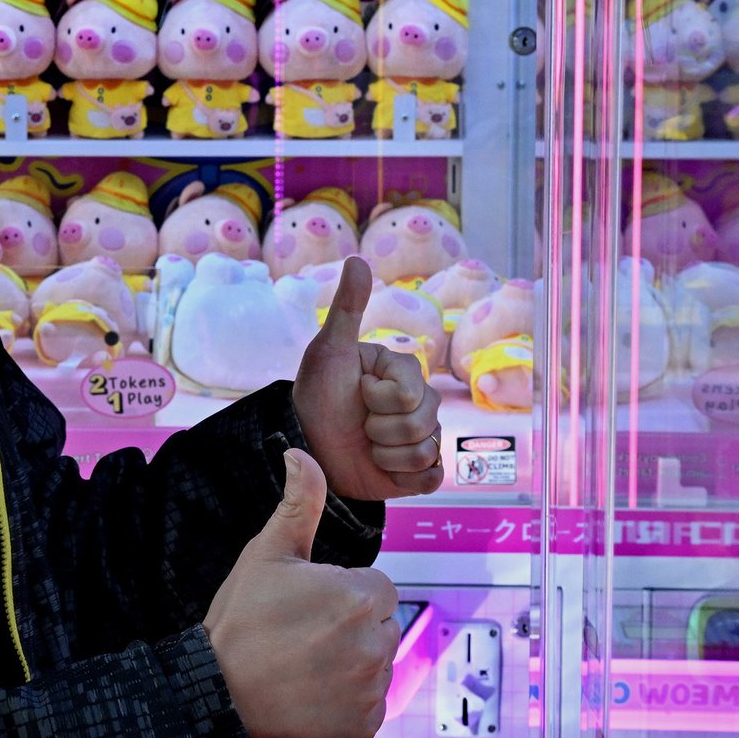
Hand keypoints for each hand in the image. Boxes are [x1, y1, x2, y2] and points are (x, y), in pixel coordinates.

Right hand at [205, 449, 400, 737]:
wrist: (218, 691)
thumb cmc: (242, 620)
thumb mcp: (267, 553)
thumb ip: (298, 503)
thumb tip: (300, 454)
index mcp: (361, 596)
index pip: (374, 588)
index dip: (340, 593)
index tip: (307, 605)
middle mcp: (375, 644)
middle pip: (378, 625)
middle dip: (349, 627)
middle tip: (303, 634)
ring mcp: (371, 690)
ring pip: (374, 665)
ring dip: (349, 664)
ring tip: (304, 663)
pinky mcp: (364, 727)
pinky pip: (367, 707)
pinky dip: (345, 703)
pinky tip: (311, 692)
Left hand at [293, 256, 443, 501]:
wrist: (307, 446)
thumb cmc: (317, 394)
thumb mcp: (328, 349)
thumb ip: (347, 307)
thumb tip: (358, 259)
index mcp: (404, 373)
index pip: (410, 393)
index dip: (377, 398)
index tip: (357, 392)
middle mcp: (420, 403)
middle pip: (424, 422)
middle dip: (380, 429)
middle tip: (359, 423)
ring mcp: (422, 436)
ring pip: (427, 451)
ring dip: (386, 454)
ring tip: (366, 445)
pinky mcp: (419, 471)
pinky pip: (431, 477)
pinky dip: (402, 476)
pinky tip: (380, 466)